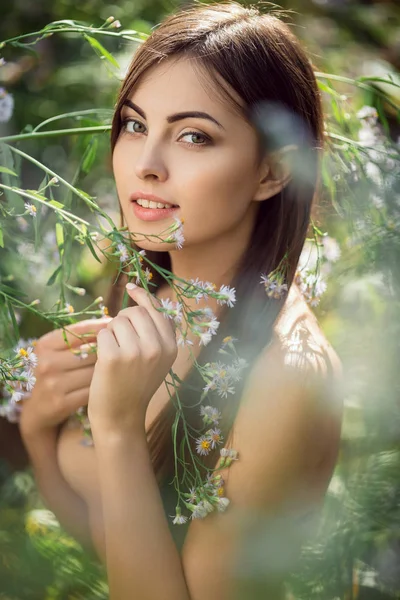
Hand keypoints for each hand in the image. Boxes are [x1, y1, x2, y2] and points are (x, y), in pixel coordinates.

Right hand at [19, 317, 112, 438]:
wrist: (39, 407)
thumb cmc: (56, 372)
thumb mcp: (57, 351)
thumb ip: (78, 338)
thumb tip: (111, 322)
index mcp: (45, 345)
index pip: (78, 330)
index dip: (100, 326)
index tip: (114, 325)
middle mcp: (47, 363)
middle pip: (90, 351)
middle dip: (107, 350)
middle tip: (120, 350)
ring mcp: (53, 384)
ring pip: (94, 371)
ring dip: (108, 369)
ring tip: (116, 367)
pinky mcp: (62, 403)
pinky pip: (93, 390)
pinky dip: (103, 386)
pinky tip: (108, 384)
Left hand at [87, 284, 177, 434]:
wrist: (121, 417)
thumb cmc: (136, 385)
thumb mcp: (157, 360)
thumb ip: (158, 333)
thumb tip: (146, 300)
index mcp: (171, 346)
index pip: (157, 310)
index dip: (143, 297)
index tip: (131, 287)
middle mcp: (158, 347)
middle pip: (136, 312)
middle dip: (123, 319)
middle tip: (120, 340)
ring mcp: (137, 352)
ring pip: (117, 321)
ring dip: (111, 334)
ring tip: (115, 355)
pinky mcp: (114, 357)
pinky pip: (103, 333)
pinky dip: (100, 344)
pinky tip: (105, 362)